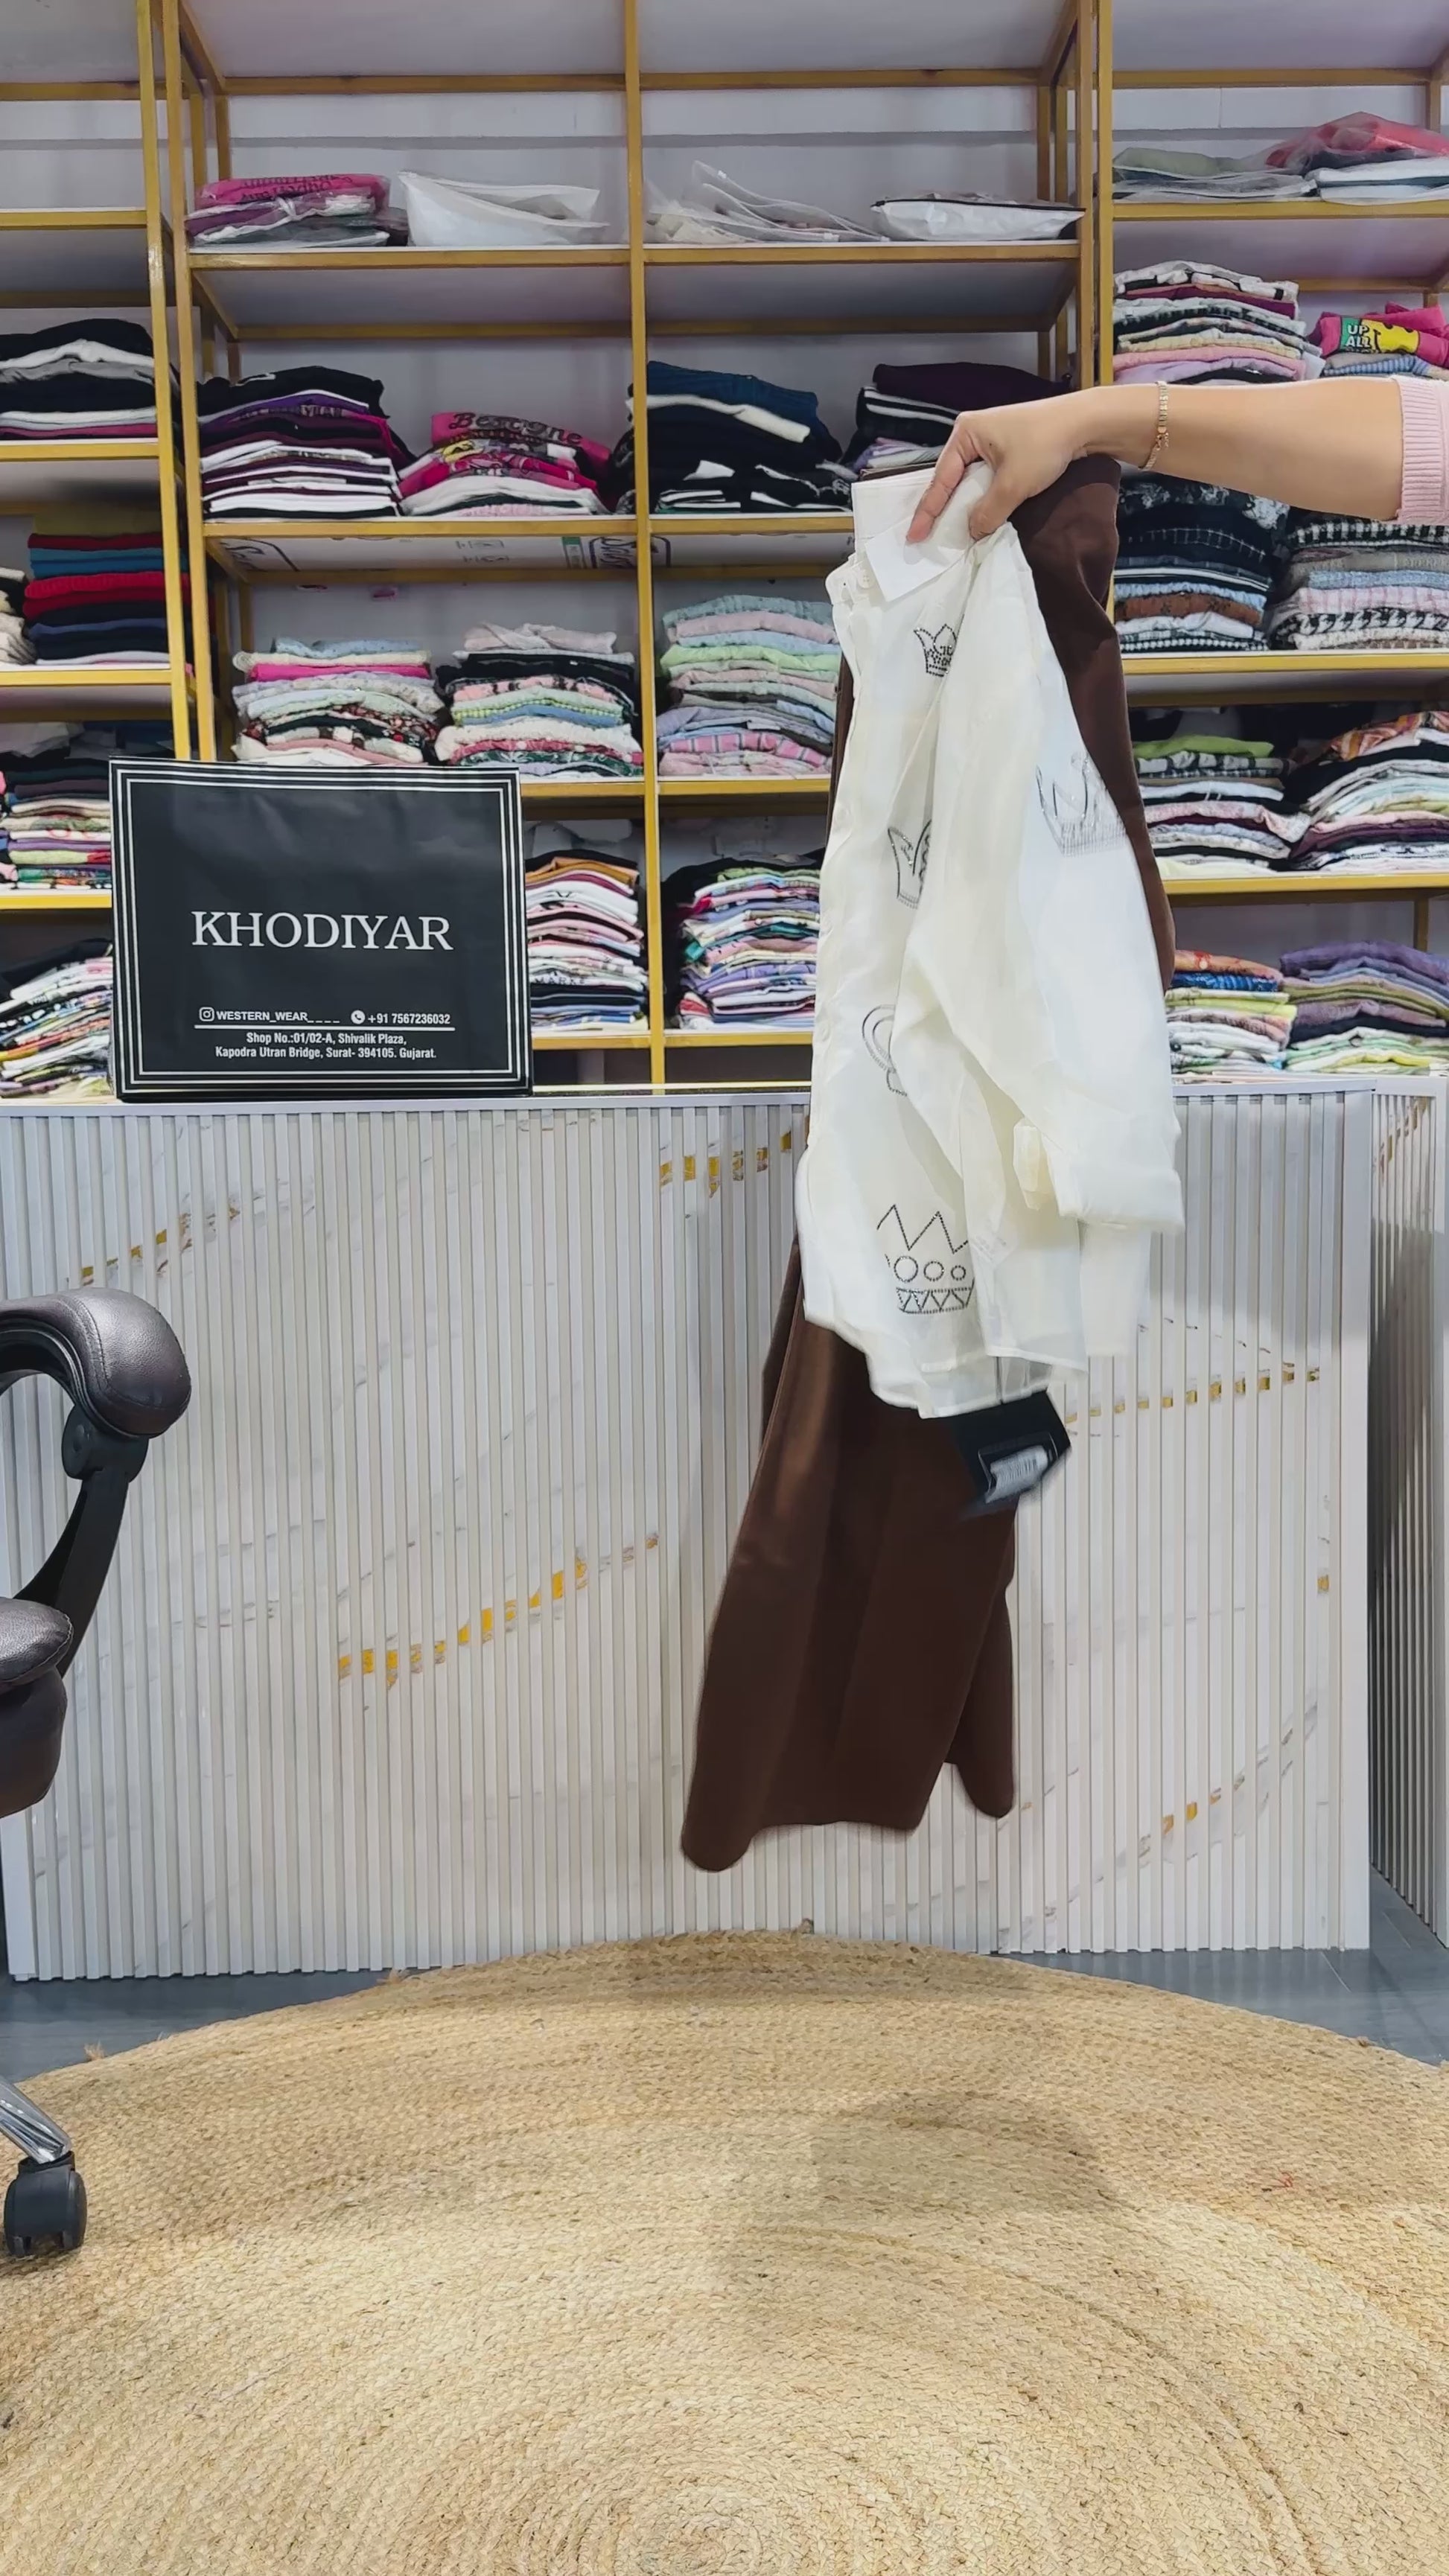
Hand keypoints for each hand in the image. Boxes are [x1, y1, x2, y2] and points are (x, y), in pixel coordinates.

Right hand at [906, 394, 1088, 542]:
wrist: (1083, 423)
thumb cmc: (1044, 445)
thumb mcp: (1013, 485)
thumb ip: (988, 512)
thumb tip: (972, 533)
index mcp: (965, 433)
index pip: (941, 479)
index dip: (927, 511)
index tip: (914, 536)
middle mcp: (972, 433)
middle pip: (951, 479)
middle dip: (942, 508)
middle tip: (927, 537)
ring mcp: (989, 439)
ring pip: (969, 480)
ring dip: (964, 505)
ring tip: (949, 531)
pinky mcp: (1005, 447)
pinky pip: (985, 477)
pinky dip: (981, 497)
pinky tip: (978, 515)